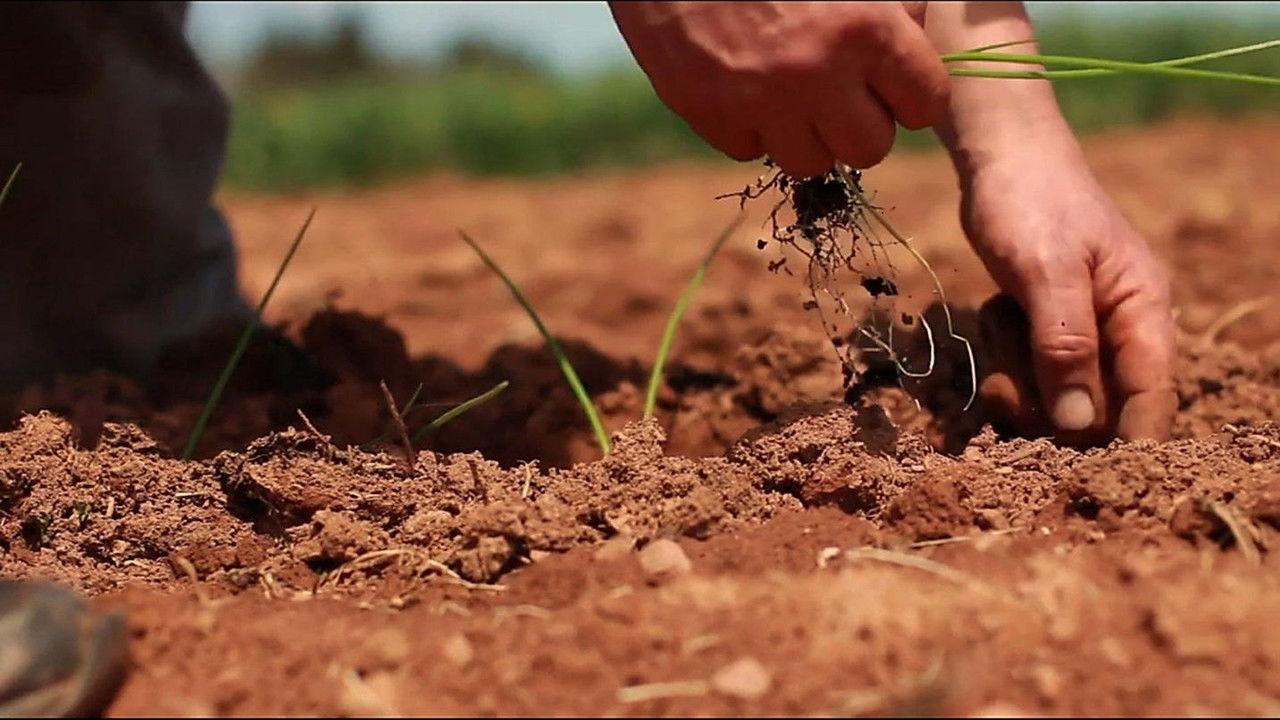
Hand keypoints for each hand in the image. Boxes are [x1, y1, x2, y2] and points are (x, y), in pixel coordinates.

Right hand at [608, 1, 949, 176]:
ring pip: (811, 162)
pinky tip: (745, 82)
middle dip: (860, 124)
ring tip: (791, 91)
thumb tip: (918, 37)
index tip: (891, 80)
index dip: (911, 94)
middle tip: (840, 92)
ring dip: (806, 133)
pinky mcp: (710, 113)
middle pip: (871, 149)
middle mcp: (816, 73)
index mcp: (866, 27)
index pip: (926, 104)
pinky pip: (749, 149)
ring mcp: (759, 100)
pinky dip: (751, 125)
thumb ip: (896, 6)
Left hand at [962, 145, 1177, 441]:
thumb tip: (1081, 424)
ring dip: (1019, 371)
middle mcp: (1122, 324)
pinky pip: (1030, 366)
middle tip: (1008, 373)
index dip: (1123, 442)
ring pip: (1057, 392)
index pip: (1150, 400)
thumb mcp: (1046, 274)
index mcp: (1143, 311)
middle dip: (1048, 401)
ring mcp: (1085, 324)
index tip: (1081, 473)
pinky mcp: (1049, 322)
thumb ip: (1065, 348)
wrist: (999, 153)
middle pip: (1097, 407)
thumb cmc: (1029, 202)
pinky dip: (1007, 350)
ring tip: (1002, 317)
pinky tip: (998, 309)